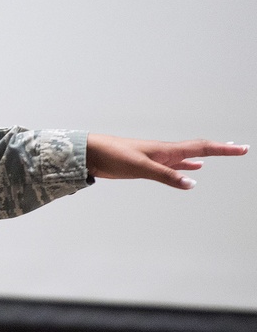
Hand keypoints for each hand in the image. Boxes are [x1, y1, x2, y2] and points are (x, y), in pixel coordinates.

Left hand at [86, 135, 247, 189]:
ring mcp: (156, 158)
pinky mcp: (147, 165)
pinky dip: (186, 166)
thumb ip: (165, 175)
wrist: (90, 153)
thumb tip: (192, 183)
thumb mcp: (141, 167)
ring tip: (219, 155)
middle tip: (239, 149)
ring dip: (205, 157)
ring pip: (187, 157)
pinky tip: (192, 169)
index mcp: (166, 149)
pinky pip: (174, 165)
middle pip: (198, 149)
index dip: (223, 149)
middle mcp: (164, 152)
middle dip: (219, 150)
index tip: (242, 148)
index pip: (201, 147)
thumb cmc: (112, 155)